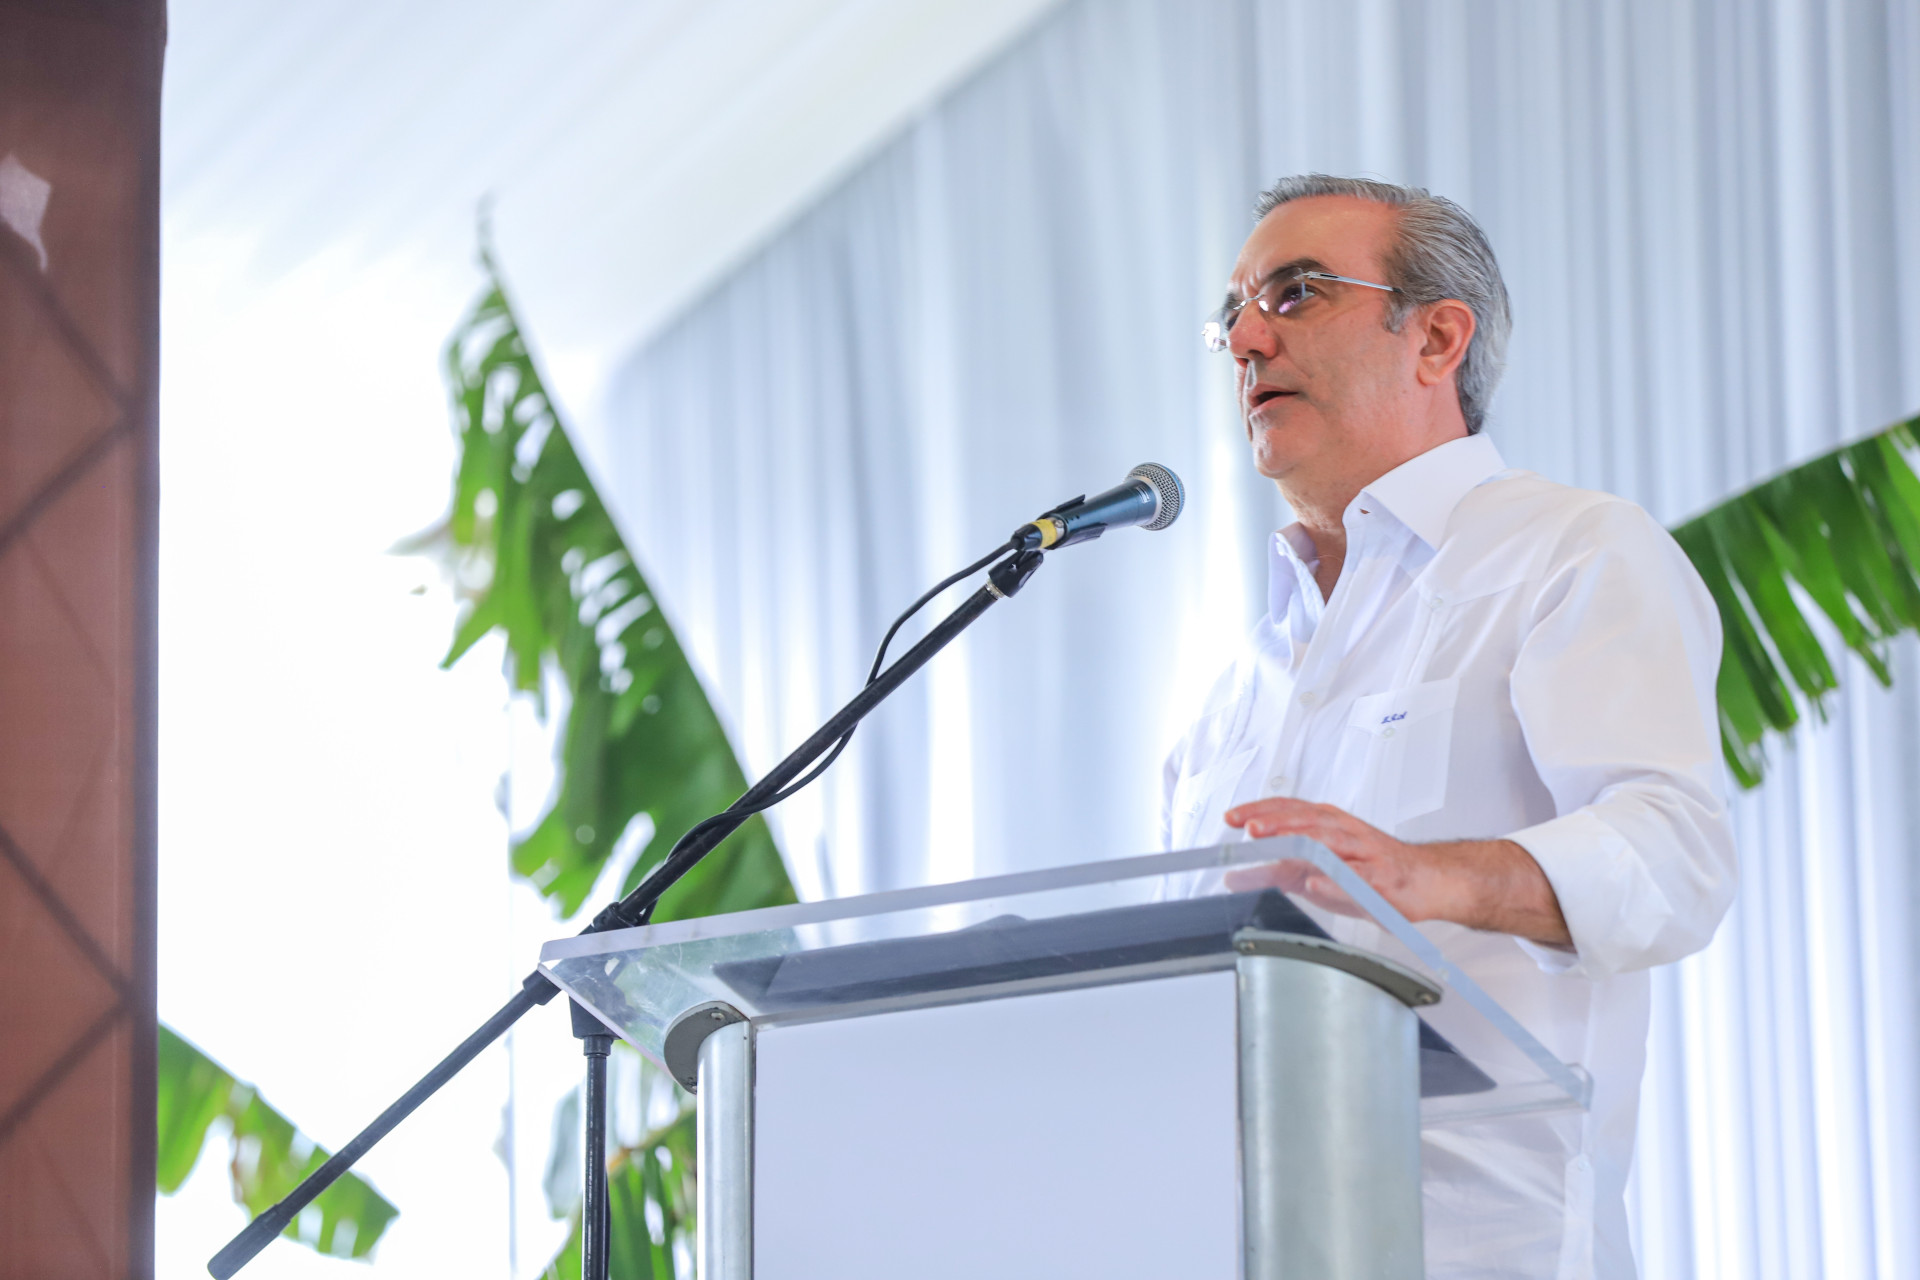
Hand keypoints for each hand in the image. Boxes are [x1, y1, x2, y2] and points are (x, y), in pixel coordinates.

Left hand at [1222, 798, 1450, 921]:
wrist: (1428, 881)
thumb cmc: (1373, 871)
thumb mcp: (1318, 870)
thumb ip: (1279, 870)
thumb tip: (1237, 875)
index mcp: (1328, 824)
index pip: (1288, 810)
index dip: (1259, 811)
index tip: (1232, 817)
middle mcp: (1345, 832)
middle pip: (1306, 820)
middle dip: (1276, 821)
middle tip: (1248, 826)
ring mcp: (1364, 854)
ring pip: (1330, 841)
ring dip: (1300, 841)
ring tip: (1274, 844)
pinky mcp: (1381, 879)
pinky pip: (1357, 880)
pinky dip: (1335, 883)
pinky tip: (1316, 885)